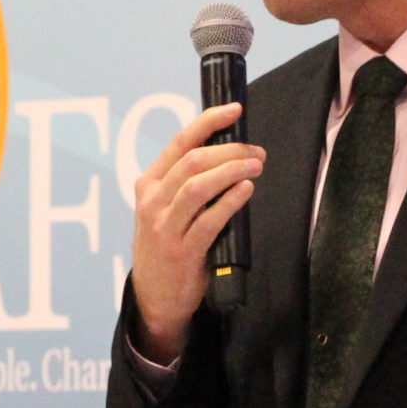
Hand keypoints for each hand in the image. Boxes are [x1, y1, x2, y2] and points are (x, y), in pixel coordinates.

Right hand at [130, 102, 262, 360]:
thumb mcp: (165, 209)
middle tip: (257, 152)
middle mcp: (152, 202)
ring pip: (198, 185)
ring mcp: (164, 227)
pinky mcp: (181, 251)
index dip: (209, 122)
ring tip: (256, 167)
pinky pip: (208, 220)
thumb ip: (187, 182)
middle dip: (230, 150)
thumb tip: (230, 151)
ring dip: (232, 170)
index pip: (180, 142)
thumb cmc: (168, 245)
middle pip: (193, 161)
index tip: (235, 110)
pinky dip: (230, 201)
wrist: (155, 297)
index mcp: (149, 184)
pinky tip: (246, 191)